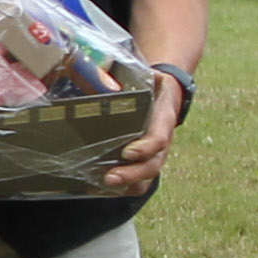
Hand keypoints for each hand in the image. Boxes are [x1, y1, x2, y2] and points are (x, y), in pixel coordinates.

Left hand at [100, 80, 182, 196]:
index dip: (146, 147)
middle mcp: (162, 137)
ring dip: (129, 184)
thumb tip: (91, 69)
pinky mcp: (146, 158)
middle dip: (133, 173)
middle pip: (154, 163)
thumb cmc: (148, 81)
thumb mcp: (142, 72)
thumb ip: (120, 73)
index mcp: (163, 115)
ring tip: (104, 186)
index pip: (160, 136)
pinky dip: (124, 187)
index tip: (127, 152)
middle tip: (109, 177)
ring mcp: (156, 151)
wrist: (166, 88)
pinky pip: (140, 178)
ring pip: (148, 175)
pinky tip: (99, 188)